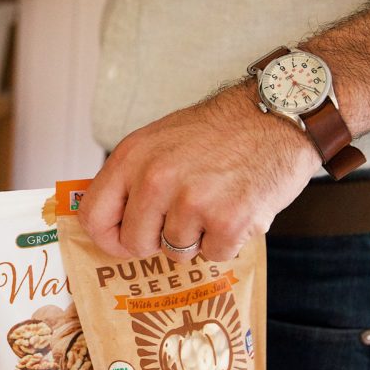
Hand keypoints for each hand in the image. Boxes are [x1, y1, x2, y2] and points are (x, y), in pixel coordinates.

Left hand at [77, 84, 320, 261]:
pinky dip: (228, 241)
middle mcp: (156, 179)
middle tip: (183, 216)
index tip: (124, 240)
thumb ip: (131, 178)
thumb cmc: (219, 132)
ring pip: (176, 252)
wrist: (276, 115)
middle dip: (157, 240)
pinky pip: (214, 255)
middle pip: (134, 244)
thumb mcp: (159, 141)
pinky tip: (237, 208)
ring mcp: (192, 201)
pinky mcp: (228, 221)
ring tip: (215, 202)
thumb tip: (109, 221)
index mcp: (132, 157)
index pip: (93, 217)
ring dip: (197, 236)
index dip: (108, 238)